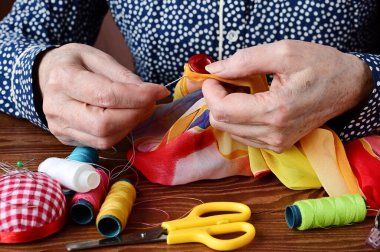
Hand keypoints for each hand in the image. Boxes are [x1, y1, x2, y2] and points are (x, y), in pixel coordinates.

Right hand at [38, 43, 169, 148]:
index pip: (105, 95)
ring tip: (139, 109)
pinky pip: (101, 143)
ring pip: (105, 139)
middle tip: (151, 102)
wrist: (46, 76)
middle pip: (104, 124)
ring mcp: (60, 128)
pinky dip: (120, 132)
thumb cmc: (74, 63)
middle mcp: (57, 107)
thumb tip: (149, 94)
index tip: (159, 91)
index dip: (137, 97)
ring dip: (131, 125)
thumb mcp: (96, 56)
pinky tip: (126, 118)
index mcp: (63, 78)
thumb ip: (122, 75)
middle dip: (136, 115)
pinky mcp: (66, 139)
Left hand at [202, 40, 372, 152]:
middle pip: (222, 123)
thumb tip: (215, 69)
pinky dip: (238, 119)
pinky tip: (250, 103)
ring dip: (227, 109)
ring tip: (242, 90)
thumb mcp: (282, 52)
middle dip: (216, 100)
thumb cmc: (319, 65)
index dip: (210, 92)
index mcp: (275, 110)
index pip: (223, 110)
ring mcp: (276, 143)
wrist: (347, 87)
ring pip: (229, 131)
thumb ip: (244, 60)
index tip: (213, 77)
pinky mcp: (278, 146)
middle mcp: (274, 134)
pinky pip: (243, 136)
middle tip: (228, 80)